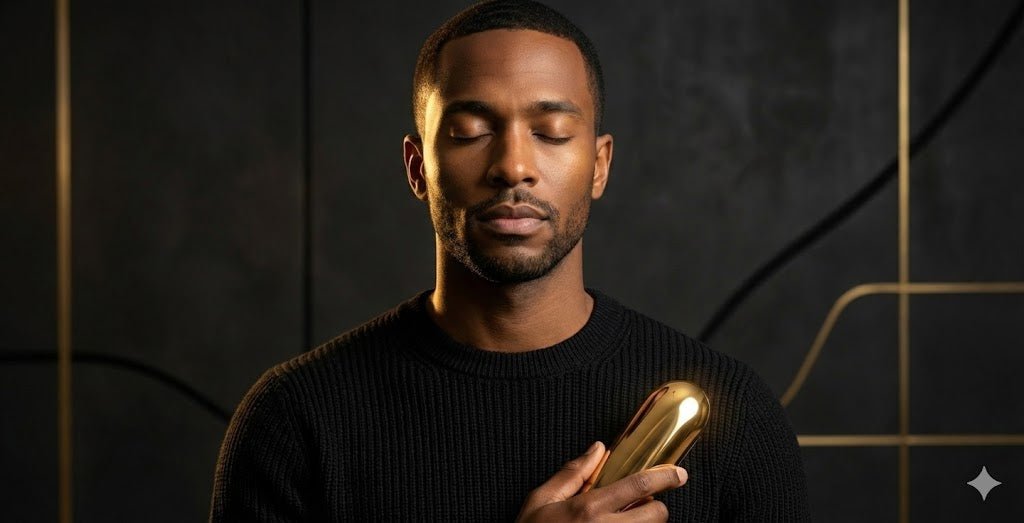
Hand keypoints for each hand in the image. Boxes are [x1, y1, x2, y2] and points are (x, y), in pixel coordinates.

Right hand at [515, 441, 687, 521]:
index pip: (639, 486)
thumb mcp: (542, 500)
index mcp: (589, 508)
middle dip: (656, 508)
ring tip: (623, 522)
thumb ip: (573, 473)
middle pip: (657, 515)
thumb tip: (597, 449)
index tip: (679, 474)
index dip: (665, 477)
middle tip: (642, 507)